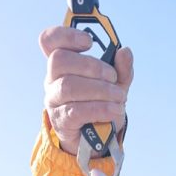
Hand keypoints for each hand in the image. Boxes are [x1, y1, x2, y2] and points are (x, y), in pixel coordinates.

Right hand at [39, 26, 133, 155]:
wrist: (100, 139)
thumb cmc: (102, 104)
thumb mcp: (115, 85)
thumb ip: (121, 69)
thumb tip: (125, 52)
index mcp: (63, 64)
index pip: (50, 41)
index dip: (66, 36)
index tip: (89, 41)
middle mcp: (52, 79)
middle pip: (60, 60)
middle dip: (91, 66)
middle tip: (113, 78)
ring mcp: (54, 101)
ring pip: (69, 86)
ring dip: (100, 89)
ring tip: (119, 97)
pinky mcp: (61, 121)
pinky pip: (76, 111)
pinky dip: (100, 109)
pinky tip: (114, 110)